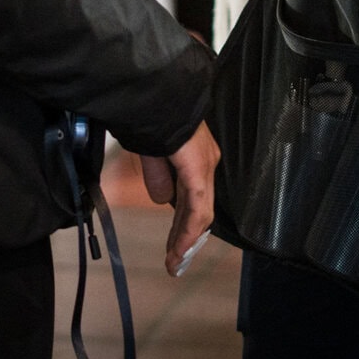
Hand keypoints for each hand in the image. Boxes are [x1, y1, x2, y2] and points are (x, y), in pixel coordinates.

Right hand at [139, 121, 218, 275]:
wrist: (154, 95)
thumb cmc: (151, 118)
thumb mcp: (153, 153)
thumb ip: (159, 177)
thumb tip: (163, 200)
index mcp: (197, 157)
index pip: (195, 199)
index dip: (184, 224)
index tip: (174, 246)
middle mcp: (207, 162)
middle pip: (199, 209)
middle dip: (185, 238)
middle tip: (175, 262)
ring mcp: (205, 166)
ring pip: (200, 212)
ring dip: (185, 240)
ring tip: (174, 262)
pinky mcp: (198, 170)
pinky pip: (197, 207)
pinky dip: (188, 231)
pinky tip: (180, 249)